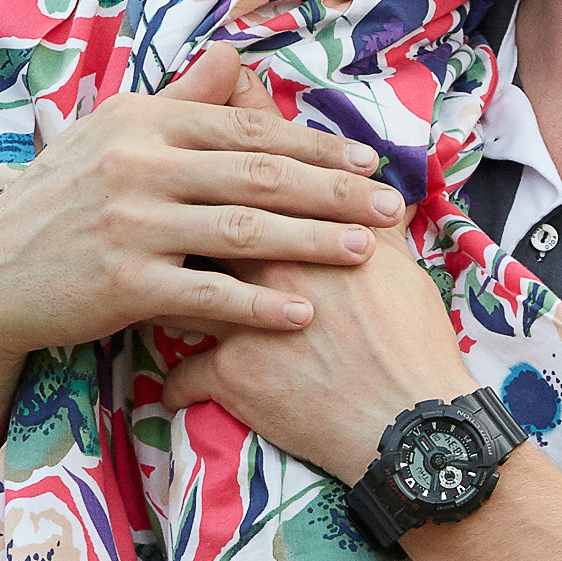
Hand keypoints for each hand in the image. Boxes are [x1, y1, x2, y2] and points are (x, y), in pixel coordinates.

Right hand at [0, 45, 408, 380]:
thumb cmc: (54, 204)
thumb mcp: (108, 136)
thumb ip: (178, 101)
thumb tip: (234, 56)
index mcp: (142, 121)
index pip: (247, 129)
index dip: (314, 144)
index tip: (366, 160)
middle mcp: (139, 163)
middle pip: (259, 173)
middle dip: (333, 189)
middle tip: (389, 204)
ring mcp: (131, 223)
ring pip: (245, 229)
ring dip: (313, 241)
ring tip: (365, 250)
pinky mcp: (122, 282)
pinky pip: (208, 293)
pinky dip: (260, 304)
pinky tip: (303, 311)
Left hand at [156, 70, 475, 482]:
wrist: (408, 418)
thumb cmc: (412, 337)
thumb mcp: (400, 264)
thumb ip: (380, 222)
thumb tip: (386, 192)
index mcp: (303, 229)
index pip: (246, 177)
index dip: (219, 158)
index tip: (193, 142)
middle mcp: (263, 263)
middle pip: (196, 227)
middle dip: (172, 221)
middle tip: (153, 217)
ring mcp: (240, 318)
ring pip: (174, 295)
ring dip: (160, 295)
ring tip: (149, 294)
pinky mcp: (231, 375)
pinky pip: (184, 376)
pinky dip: (178, 383)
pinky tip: (175, 386)